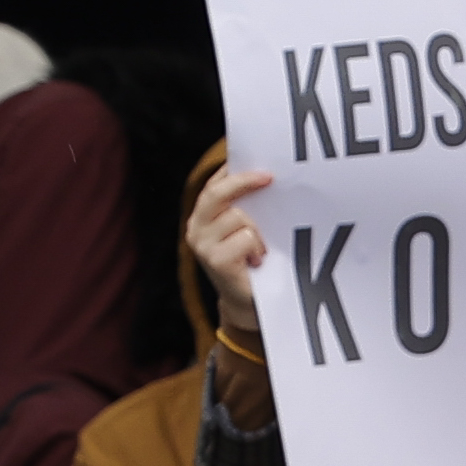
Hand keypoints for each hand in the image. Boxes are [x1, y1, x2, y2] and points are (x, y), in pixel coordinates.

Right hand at [188, 165, 273, 337]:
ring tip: (261, 248)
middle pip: (217, 193)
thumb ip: (247, 208)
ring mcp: (202, 244)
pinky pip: (245, 238)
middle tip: (269, 177)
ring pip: (238, 217)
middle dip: (244, 181)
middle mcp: (196, 227)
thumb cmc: (252, 262)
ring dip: (258, 230)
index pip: (213, 184)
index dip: (232, 171)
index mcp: (202, 216)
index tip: (257, 162)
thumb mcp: (246, 230)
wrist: (248, 303)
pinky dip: (258, 247)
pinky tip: (258, 260)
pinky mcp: (215, 260)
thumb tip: (266, 176)